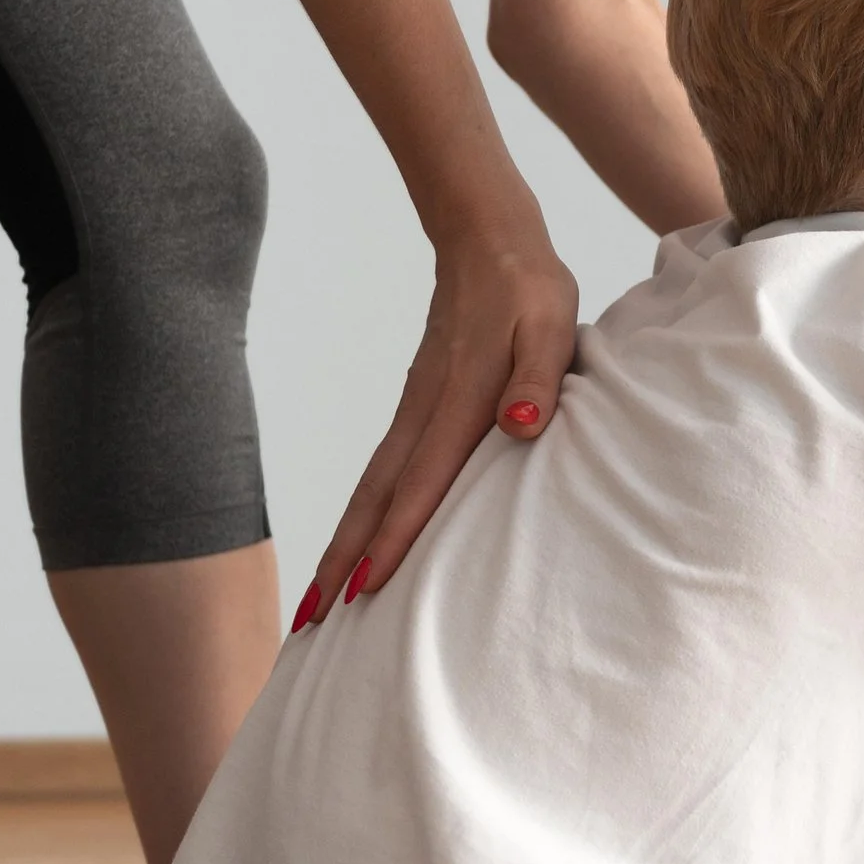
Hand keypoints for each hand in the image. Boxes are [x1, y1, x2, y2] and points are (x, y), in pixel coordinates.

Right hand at [297, 233, 578, 627]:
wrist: (489, 241)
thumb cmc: (529, 288)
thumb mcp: (551, 325)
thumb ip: (537, 378)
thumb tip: (519, 428)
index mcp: (458, 401)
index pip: (422, 483)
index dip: (395, 539)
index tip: (365, 591)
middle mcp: (424, 412)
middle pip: (374, 497)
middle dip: (342, 560)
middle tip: (312, 623)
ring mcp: (414, 409)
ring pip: (371, 487)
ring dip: (343, 543)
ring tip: (320, 600)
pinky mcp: (416, 405)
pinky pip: (383, 470)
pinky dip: (364, 511)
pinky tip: (359, 538)